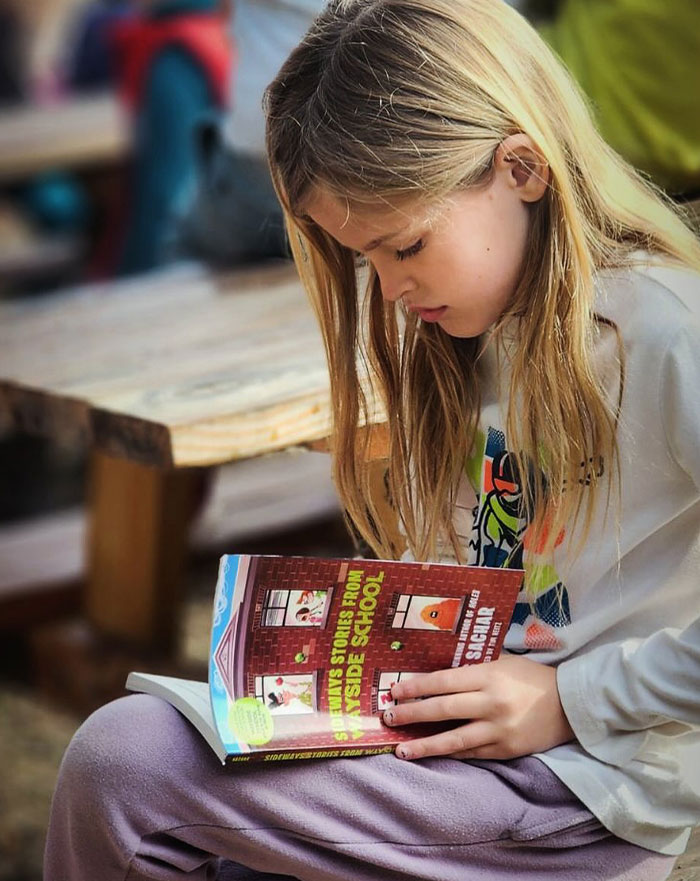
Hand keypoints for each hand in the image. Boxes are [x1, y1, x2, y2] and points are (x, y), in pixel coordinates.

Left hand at [383, 655, 574, 759]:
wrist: (570, 705)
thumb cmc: (531, 677)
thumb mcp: (503, 662)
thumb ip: (473, 667)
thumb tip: (437, 672)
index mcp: (489, 676)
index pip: (444, 681)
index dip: (417, 687)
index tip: (394, 690)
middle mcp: (491, 703)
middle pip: (443, 709)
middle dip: (412, 714)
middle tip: (388, 717)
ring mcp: (498, 730)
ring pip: (454, 739)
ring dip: (425, 745)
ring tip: (401, 750)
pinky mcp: (505, 750)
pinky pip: (471, 753)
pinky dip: (450, 754)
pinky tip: (431, 755)